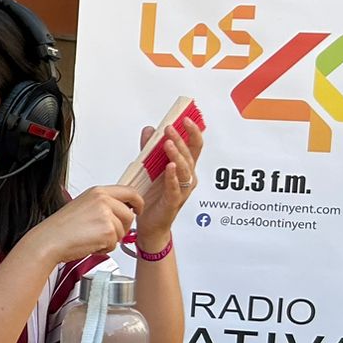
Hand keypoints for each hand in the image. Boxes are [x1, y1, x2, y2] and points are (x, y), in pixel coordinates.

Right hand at [35, 185, 140, 264]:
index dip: (138, 203)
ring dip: (110, 239)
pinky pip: (114, 244)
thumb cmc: (61, 227)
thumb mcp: (83, 205)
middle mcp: (104, 200)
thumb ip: (103, 204)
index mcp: (98, 192)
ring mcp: (107, 215)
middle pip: (129, 215)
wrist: (50, 240)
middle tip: (105, 233)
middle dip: (121, 228)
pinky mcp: (108, 231)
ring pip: (123, 231)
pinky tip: (90, 244)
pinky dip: (104, 248)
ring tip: (91, 238)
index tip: (138, 209)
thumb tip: (120, 210)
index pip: (130, 192)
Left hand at [135, 117, 203, 247]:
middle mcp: (187, 178)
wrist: (149, 224)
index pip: (194, 146)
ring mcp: (182, 190)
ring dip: (176, 155)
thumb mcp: (150, 168)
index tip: (185, 118)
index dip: (192, 132)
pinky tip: (169, 167)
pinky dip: (172, 177)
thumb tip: (149, 130)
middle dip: (180, 139)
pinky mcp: (173, 202)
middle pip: (189, 155)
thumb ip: (149, 149)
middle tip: (170, 128)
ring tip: (167, 144)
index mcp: (184, 168)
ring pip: (185, 170)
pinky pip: (175, 188)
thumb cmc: (154, 197)